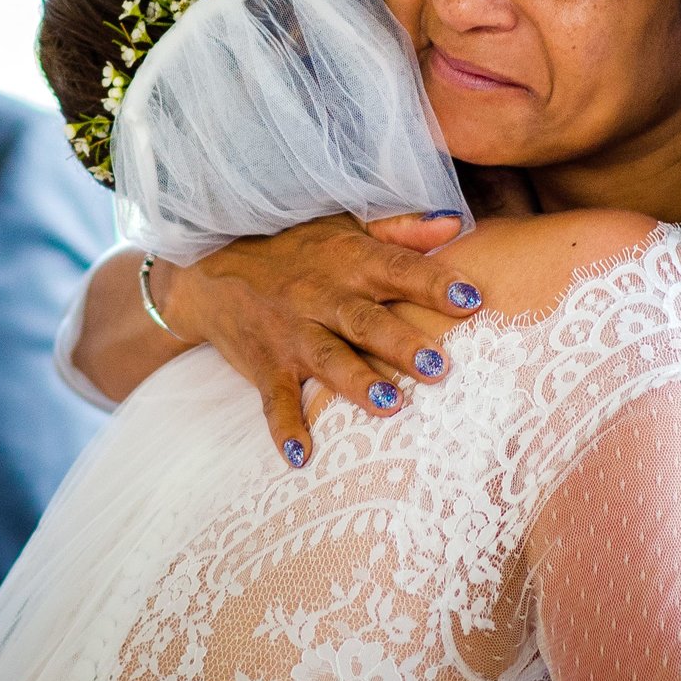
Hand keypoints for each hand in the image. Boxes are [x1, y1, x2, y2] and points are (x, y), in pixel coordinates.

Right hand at [147, 211, 479, 459]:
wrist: (210, 269)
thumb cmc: (292, 248)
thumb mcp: (341, 226)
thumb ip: (399, 229)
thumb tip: (456, 225)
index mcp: (347, 260)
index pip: (396, 269)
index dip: (433, 283)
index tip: (471, 299)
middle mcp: (319, 297)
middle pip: (363, 321)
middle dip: (399, 343)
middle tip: (437, 367)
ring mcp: (291, 334)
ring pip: (327, 359)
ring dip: (356, 383)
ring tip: (389, 406)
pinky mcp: (265, 365)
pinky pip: (274, 400)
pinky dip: (285, 428)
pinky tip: (300, 456)